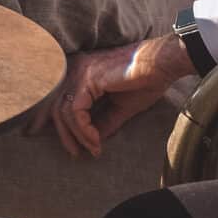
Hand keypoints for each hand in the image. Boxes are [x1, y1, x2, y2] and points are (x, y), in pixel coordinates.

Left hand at [46, 35, 191, 156]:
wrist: (161, 64)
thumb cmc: (145, 81)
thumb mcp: (120, 108)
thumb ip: (103, 122)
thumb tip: (92, 141)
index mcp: (81, 73)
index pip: (59, 101)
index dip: (61, 126)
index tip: (75, 145)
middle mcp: (76, 69)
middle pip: (56, 107)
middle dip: (64, 134)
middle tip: (75, 153)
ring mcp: (80, 72)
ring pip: (64, 112)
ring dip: (78, 135)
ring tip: (93, 148)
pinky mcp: (88, 79)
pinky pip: (76, 111)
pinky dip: (84, 129)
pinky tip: (96, 140)